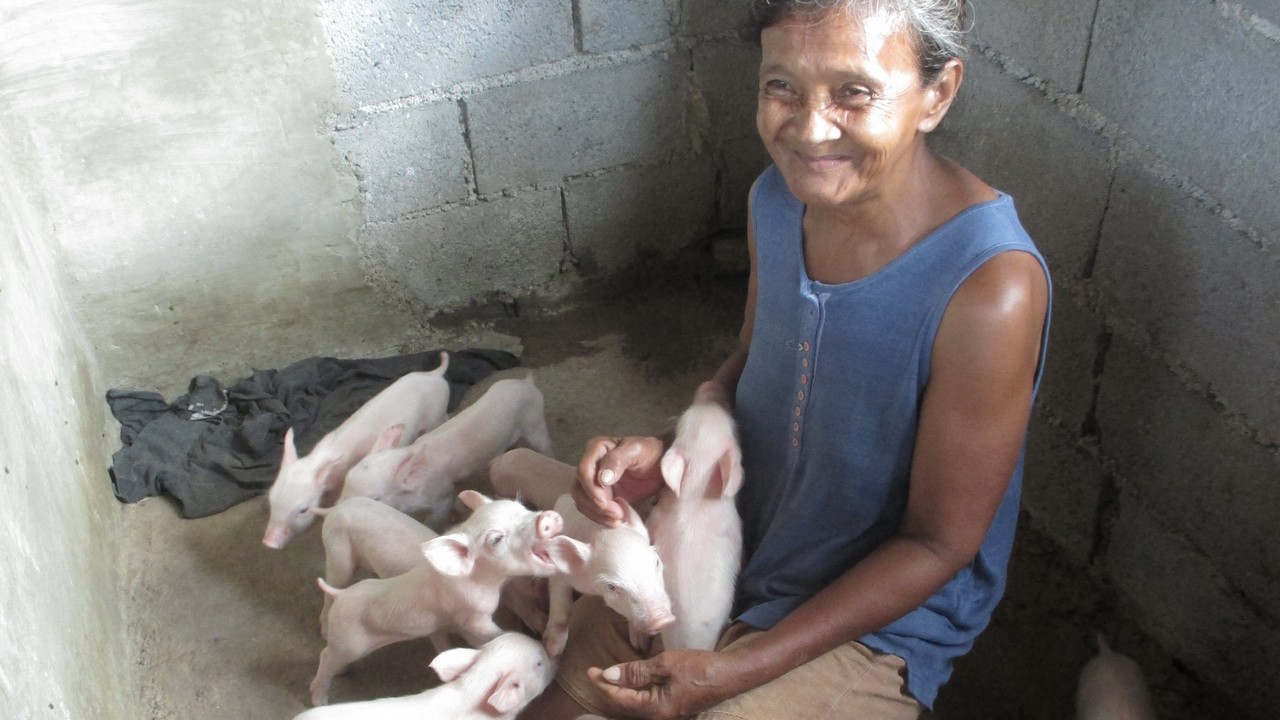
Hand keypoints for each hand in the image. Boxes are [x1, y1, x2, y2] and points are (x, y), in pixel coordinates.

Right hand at [574, 435, 666, 525]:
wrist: (660, 465)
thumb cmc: (650, 453)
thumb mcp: (636, 451)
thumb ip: (617, 460)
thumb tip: (602, 478)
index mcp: (597, 449)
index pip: (584, 470)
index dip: (591, 488)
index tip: (604, 501)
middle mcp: (590, 464)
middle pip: (579, 488)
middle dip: (595, 505)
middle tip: (617, 514)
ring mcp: (593, 481)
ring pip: (582, 501)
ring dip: (597, 514)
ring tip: (619, 519)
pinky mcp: (600, 496)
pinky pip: (591, 509)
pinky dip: (601, 518)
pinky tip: (617, 521)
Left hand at [587, 649, 738, 719]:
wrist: (729, 675)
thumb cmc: (699, 668)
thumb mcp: (665, 665)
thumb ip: (636, 672)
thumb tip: (609, 675)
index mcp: (654, 709)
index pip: (619, 699)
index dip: (602, 685)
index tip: (590, 670)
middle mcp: (657, 718)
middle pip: (623, 706)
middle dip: (607, 690)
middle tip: (594, 673)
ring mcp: (664, 715)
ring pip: (633, 706)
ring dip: (618, 692)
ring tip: (606, 678)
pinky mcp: (670, 709)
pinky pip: (644, 704)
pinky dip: (632, 693)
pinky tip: (629, 682)